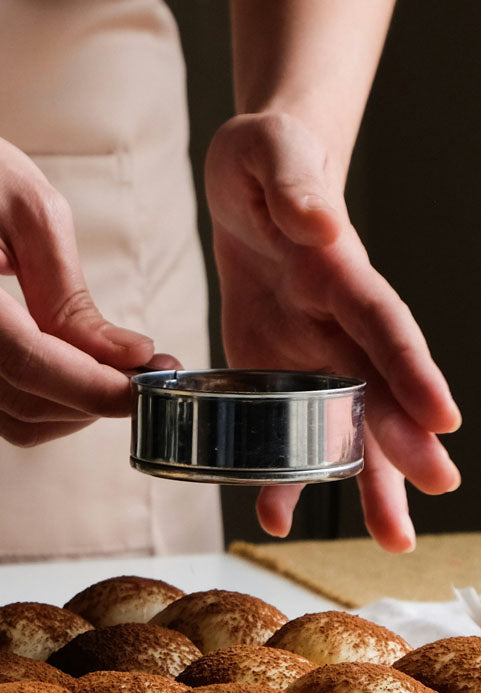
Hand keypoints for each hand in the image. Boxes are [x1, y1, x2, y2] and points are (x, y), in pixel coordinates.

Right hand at [0, 93, 154, 445]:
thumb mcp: (33, 208)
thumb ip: (73, 296)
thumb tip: (126, 360)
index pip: (19, 356)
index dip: (88, 385)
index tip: (144, 387)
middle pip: (12, 398)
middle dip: (87, 402)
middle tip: (145, 382)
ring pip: (2, 415)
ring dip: (68, 410)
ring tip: (117, 377)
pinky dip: (40, 399)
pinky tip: (76, 373)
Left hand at [206, 111, 460, 550]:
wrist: (252, 181)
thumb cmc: (265, 161)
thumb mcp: (268, 154)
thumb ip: (294, 184)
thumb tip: (321, 224)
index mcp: (340, 271)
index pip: (383, 325)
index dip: (410, 370)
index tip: (441, 419)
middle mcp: (337, 321)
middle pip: (379, 390)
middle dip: (404, 443)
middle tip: (433, 495)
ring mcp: (313, 350)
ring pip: (347, 423)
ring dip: (365, 480)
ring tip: (390, 538)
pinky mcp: (277, 369)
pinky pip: (285, 427)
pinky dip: (281, 472)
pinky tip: (276, 514)